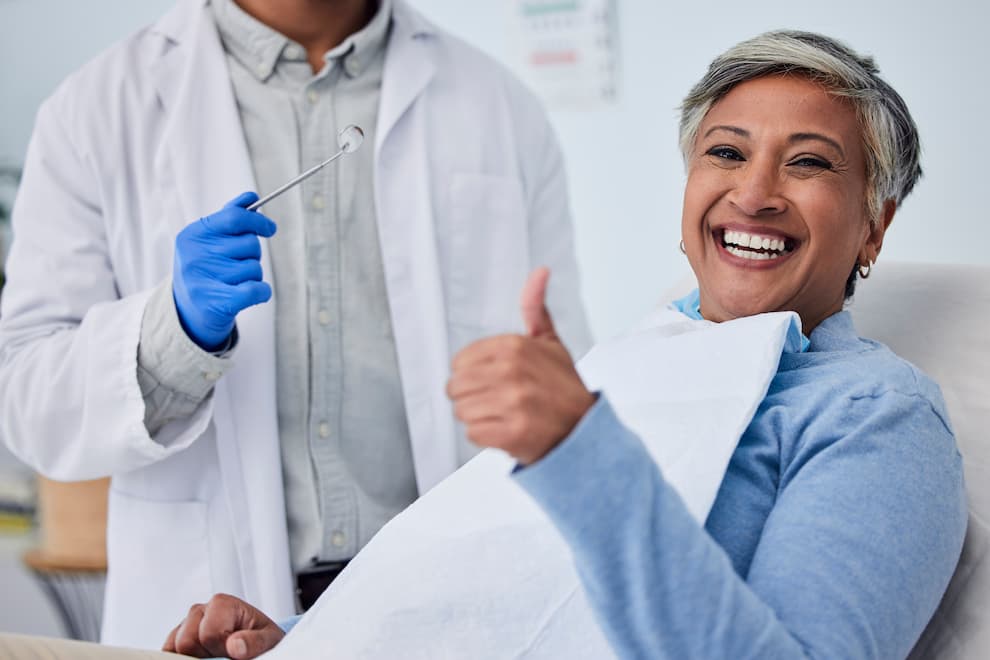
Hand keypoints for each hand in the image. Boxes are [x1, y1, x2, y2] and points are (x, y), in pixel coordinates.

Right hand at [162, 593, 284, 658]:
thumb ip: (253, 642)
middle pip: (186, 642)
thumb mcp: (267, 639)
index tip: (235, 649)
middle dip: (206, 653)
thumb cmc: (261, 638)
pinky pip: (168, 652)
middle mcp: (201, 610)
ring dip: (195, 656)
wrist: (257, 643)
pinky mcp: (176, 638)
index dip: (221, 648)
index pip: (208, 634)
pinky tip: (202, 657)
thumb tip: (234, 646)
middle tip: (223, 653)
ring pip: (174, 648)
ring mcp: (186, 623)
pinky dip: (182, 658)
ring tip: (215, 654)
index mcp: (222, 603)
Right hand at [172, 192, 276, 350]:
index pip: (235, 218)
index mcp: (192, 235)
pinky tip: (251, 294)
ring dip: (253, 276)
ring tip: (233, 282)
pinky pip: (257, 289)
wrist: (188, 312)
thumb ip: (230, 217)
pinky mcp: (218, 304)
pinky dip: (261, 292)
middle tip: (236, 265)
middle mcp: (194, 256)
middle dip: (252, 254)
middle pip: (250, 244)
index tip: (270, 229)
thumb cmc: (205, 269)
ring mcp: (204, 281)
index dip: (258, 221)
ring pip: (255, 268)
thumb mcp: (209, 240)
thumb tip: (251, 196)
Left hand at [446, 268, 594, 464]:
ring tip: (504, 415)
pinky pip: (473, 433)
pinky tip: (506, 430)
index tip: (495, 380)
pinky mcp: (512, 432)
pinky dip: (487, 436)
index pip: (459, 362)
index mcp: (514, 346)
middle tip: (498, 400)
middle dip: (473, 397)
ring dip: (479, 417)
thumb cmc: (563, 385)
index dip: (473, 375)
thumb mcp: (550, 342)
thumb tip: (540, 272)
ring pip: (462, 410)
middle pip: (455, 387)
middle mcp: (511, 371)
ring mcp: (512, 402)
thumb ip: (535, 308)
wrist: (585, 428)